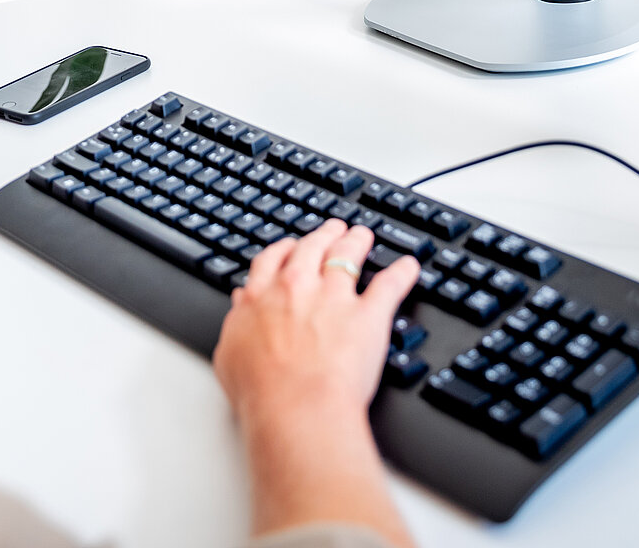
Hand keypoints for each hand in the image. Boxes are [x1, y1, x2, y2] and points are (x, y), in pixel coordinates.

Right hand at [213, 220, 419, 546]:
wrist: (294, 408)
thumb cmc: (260, 392)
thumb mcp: (230, 354)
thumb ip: (237, 323)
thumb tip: (239, 308)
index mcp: (262, 296)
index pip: (272, 260)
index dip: (285, 249)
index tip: (291, 246)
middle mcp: (298, 288)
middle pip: (312, 248)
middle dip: (323, 235)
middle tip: (332, 229)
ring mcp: (335, 298)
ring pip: (348, 255)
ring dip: (356, 241)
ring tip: (362, 235)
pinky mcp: (369, 315)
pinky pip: (389, 285)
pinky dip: (402, 273)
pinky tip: (409, 266)